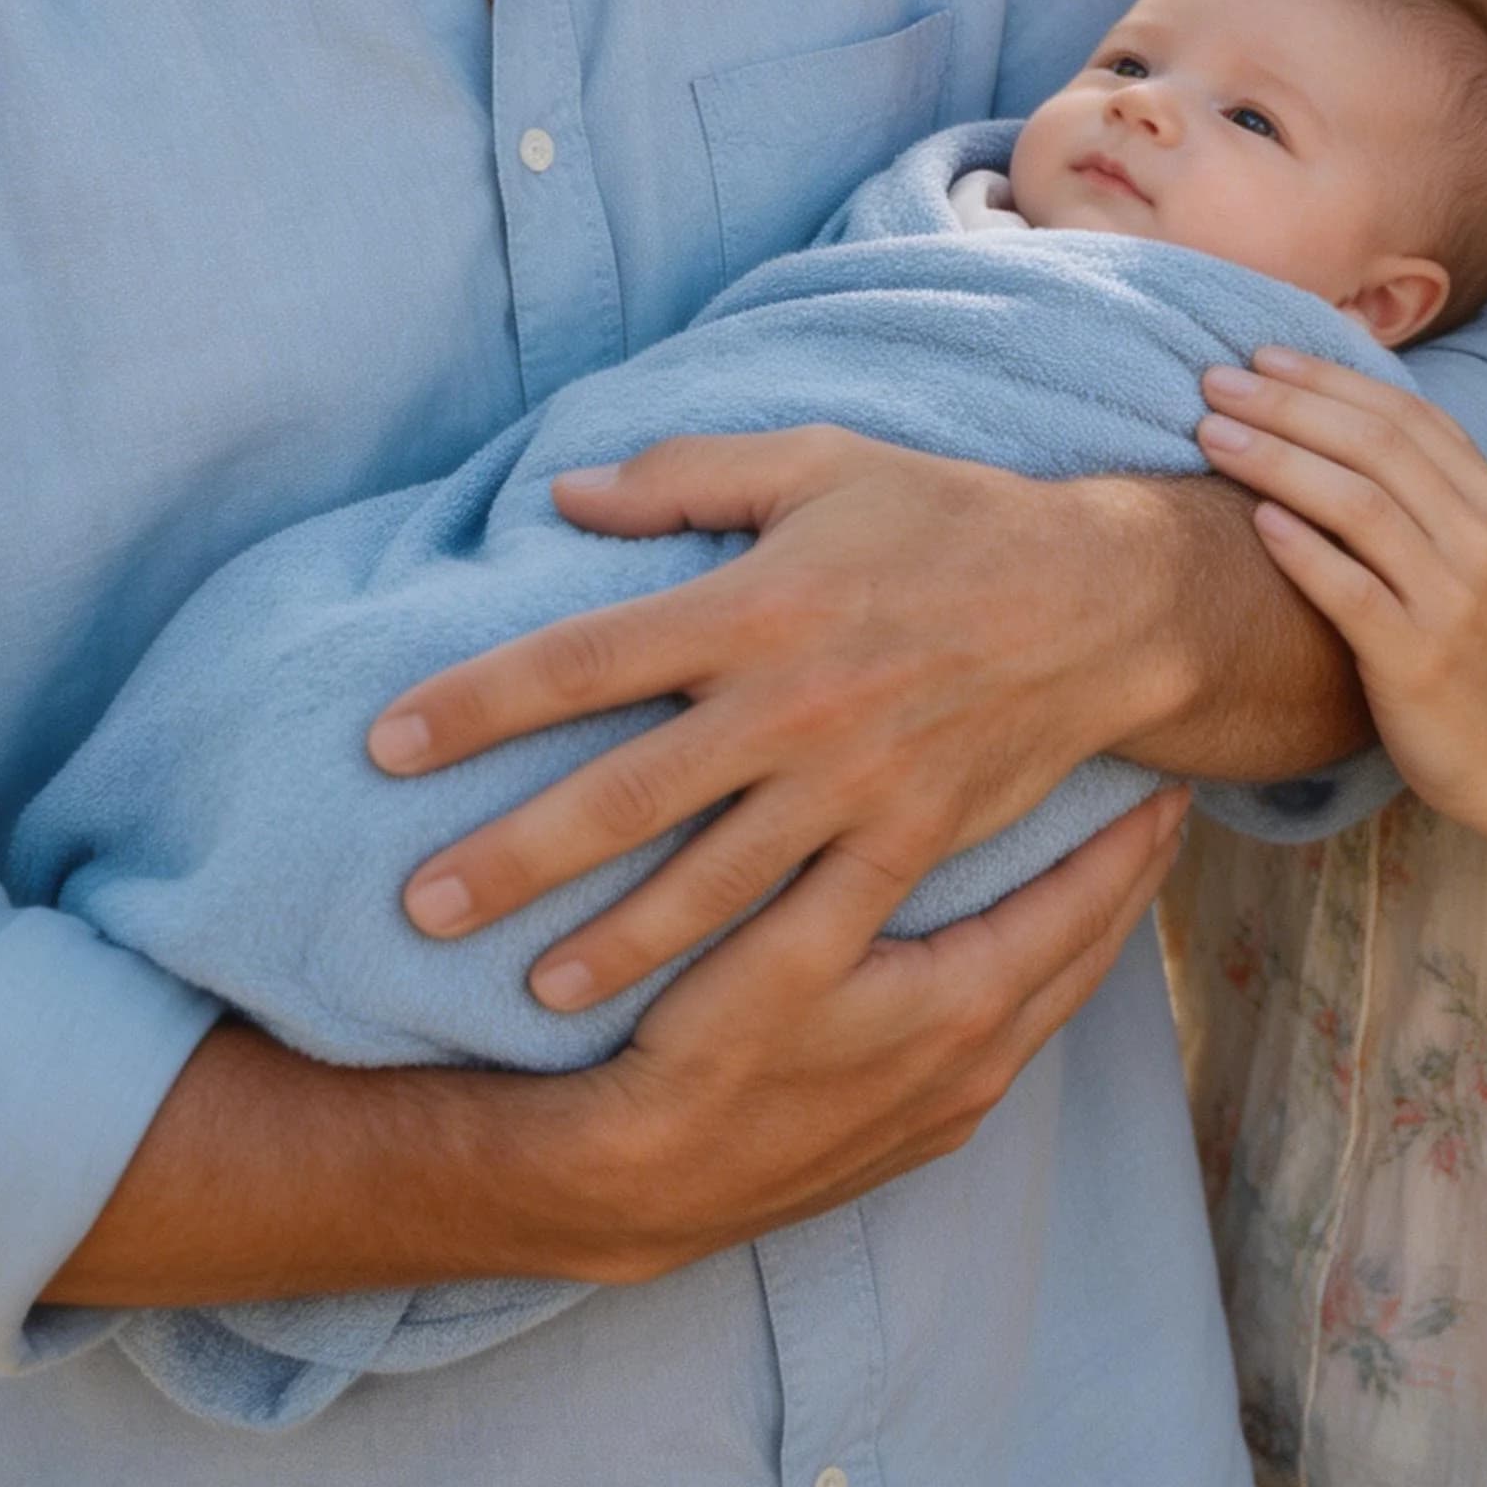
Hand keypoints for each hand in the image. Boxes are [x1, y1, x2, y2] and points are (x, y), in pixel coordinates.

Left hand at [368, 427, 1164, 1011]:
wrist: (1099, 599)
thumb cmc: (944, 517)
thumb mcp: (818, 463)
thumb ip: (688, 476)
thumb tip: (567, 494)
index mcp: (757, 601)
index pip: (587, 656)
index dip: (481, 701)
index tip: (387, 742)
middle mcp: (793, 702)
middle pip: (627, 791)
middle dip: (516, 853)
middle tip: (418, 905)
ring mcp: (853, 785)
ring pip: (709, 881)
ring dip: (612, 939)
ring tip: (525, 988)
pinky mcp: (909, 843)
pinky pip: (813, 925)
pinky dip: (745, 976)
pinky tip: (687, 1022)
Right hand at [567, 783, 1190, 1279]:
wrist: (632, 1191)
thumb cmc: (702, 1056)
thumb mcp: (783, 944)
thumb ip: (866, 862)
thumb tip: (946, 776)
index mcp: (966, 1009)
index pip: (1081, 907)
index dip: (1129, 840)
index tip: (1171, 779)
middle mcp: (977, 1068)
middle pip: (1082, 957)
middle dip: (1126, 883)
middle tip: (1163, 813)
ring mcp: (943, 1112)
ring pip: (1043, 1003)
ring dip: (1081, 935)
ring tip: (1105, 874)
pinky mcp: (903, 1139)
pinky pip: (1000, 1041)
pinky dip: (1028, 982)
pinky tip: (1010, 960)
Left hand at [1196, 350, 1486, 839]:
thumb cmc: (1480, 651)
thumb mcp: (1472, 555)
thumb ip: (1422, 492)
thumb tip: (1333, 418)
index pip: (1402, 412)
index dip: (1326, 377)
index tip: (1258, 354)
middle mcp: (1477, 537)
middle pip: (1372, 444)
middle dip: (1286, 404)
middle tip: (1213, 381)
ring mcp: (1451, 599)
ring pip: (1358, 504)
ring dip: (1278, 459)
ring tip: (1212, 435)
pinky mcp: (1420, 660)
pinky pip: (1351, 591)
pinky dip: (1302, 549)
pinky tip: (1254, 521)